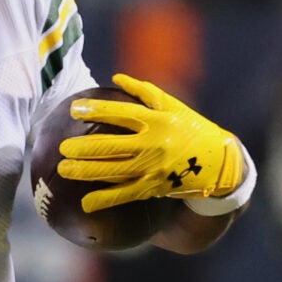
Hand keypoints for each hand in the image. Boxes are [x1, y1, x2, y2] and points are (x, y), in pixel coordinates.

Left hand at [57, 73, 245, 212]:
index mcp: (157, 120)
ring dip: (85, 171)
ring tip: (63, 170)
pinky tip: (85, 203)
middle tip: (62, 148)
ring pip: (113, 170)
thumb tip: (116, 77)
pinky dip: (104, 199)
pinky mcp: (154, 187)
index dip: (96, 110)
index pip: (121, 113)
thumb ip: (145, 92)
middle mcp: (153, 143)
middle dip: (83, 147)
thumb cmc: (192, 130)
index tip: (74, 109)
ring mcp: (153, 167)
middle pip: (111, 146)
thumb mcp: (174, 106)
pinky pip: (125, 194)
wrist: (219, 163)